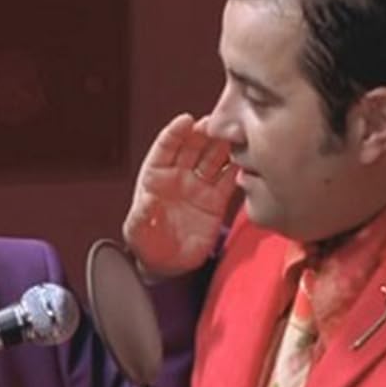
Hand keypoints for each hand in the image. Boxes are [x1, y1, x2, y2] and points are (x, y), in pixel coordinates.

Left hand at [123, 113, 236, 277]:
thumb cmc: (145, 243)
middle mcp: (178, 175)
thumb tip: (145, 202)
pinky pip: (229, 180)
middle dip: (205, 132)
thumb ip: (140, 216)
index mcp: (155, 176)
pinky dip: (239, 169)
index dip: (175, 132)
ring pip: (214, 158)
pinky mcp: (216, 200)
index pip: (165, 147)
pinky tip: (249, 159)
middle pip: (193, 146)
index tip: (186, 120)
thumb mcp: (136, 231)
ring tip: (238, 134)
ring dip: (225, 145)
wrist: (165, 265)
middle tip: (219, 121)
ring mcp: (198, 186)